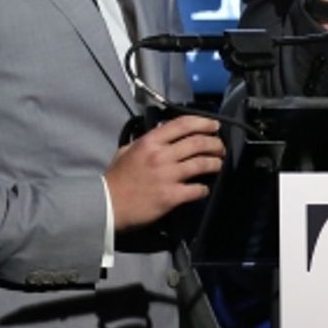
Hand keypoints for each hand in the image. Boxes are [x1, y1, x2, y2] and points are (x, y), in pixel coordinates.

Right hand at [105, 113, 224, 230]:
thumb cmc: (115, 179)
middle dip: (214, 143)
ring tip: (219, 163)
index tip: (214, 125)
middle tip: (220, 146)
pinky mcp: (171, 196)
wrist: (106, 205)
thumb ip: (145, 142)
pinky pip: (196, 189)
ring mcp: (167, 176)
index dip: (203, 122)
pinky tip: (204, 189)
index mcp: (150, 142)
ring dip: (215, 163)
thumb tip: (161, 135)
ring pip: (201, 164)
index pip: (183, 124)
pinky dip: (204, 188)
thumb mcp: (126, 151)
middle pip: (197, 143)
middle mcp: (161, 155)